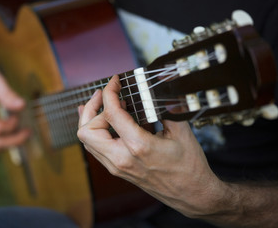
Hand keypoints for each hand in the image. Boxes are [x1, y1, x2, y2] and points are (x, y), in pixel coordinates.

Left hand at [77, 75, 227, 217]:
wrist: (191, 194)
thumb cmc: (189, 166)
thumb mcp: (181, 131)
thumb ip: (164, 107)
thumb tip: (154, 87)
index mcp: (138, 146)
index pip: (111, 113)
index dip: (110, 92)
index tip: (115, 81)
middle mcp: (121, 159)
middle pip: (86, 130)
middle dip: (91, 107)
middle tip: (102, 95)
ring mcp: (117, 167)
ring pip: (87, 141)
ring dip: (90, 119)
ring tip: (99, 104)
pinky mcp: (117, 170)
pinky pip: (95, 149)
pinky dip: (94, 132)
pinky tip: (101, 122)